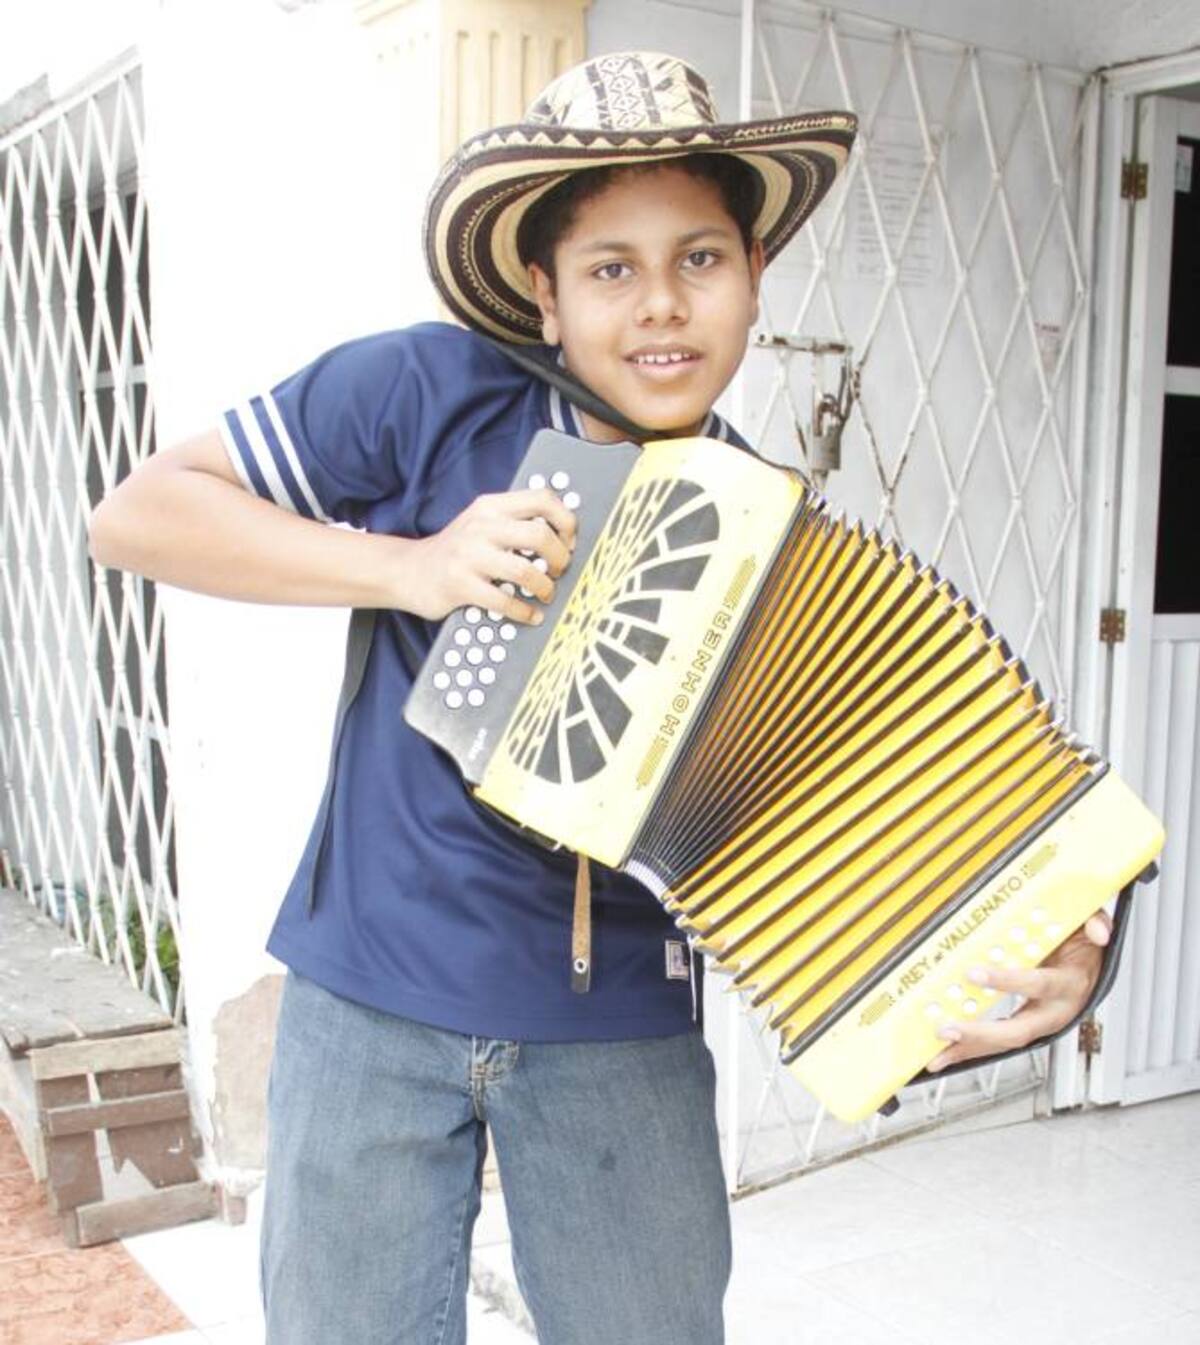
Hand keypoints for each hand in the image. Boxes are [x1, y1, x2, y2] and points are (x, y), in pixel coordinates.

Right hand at [408, 487, 576, 623]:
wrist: (409, 570)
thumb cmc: (457, 551)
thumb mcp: (482, 523)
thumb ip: (515, 522)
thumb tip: (563, 534)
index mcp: (491, 506)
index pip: (542, 498)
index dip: (566, 521)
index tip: (570, 541)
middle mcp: (480, 526)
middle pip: (539, 534)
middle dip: (560, 558)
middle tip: (560, 571)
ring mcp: (468, 555)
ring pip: (525, 570)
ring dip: (545, 587)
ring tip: (545, 594)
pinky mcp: (460, 585)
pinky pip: (504, 601)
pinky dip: (524, 612)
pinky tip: (529, 615)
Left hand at [925, 910, 1111, 1071]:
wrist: (1088, 964)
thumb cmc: (1082, 944)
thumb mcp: (1090, 924)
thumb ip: (1094, 922)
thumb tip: (1097, 931)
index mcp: (1070, 984)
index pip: (1039, 984)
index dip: (1007, 981)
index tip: (975, 974)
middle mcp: (1056, 1011)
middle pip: (1019, 1030)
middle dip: (982, 1033)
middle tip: (948, 1028)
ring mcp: (1039, 1023)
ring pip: (1004, 1042)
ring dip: (970, 1049)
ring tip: (937, 1055)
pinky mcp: (1024, 1027)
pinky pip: (996, 1042)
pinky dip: (970, 1050)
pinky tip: (944, 1053)